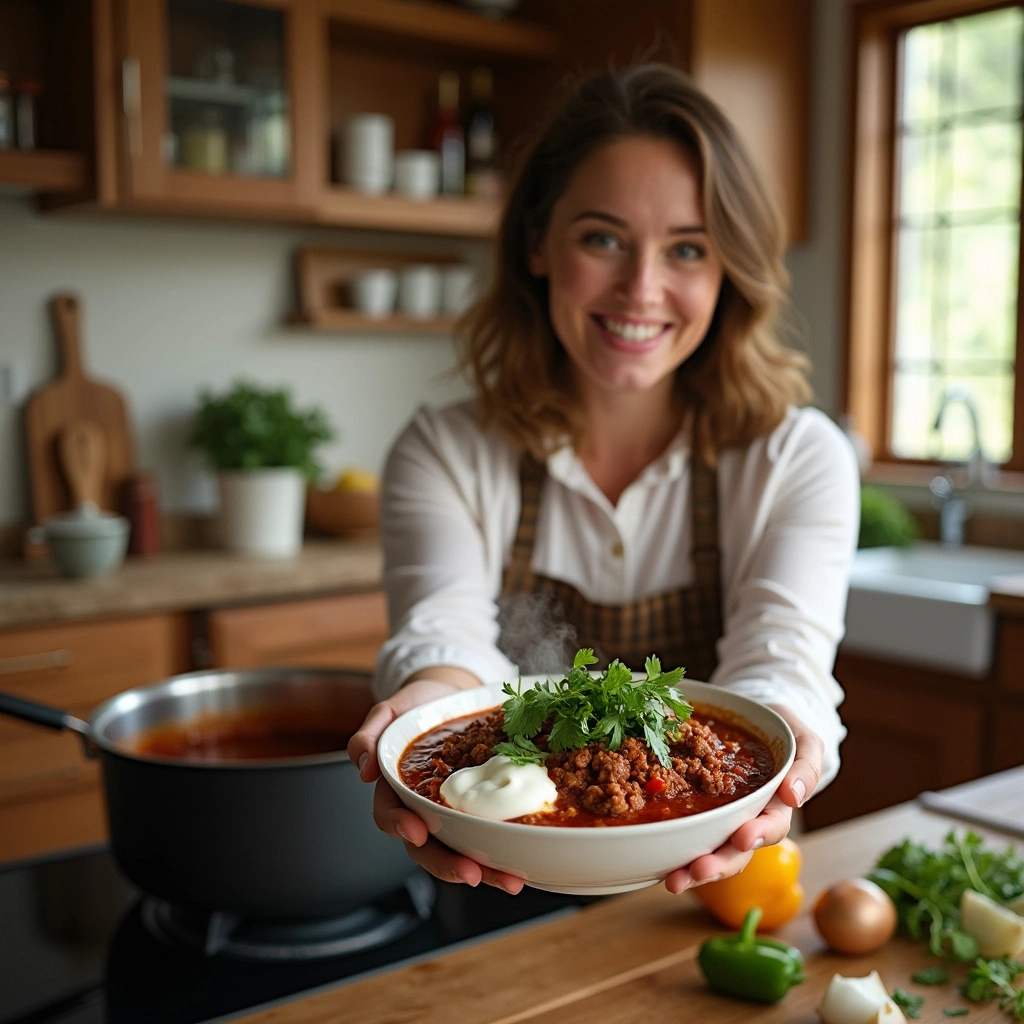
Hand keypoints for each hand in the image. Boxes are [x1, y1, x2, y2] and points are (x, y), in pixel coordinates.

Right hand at [347, 678, 526, 894]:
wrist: (451, 696)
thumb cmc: (418, 705)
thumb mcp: (391, 709)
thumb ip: (370, 732)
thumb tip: (363, 765)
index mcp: (394, 789)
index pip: (390, 815)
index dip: (401, 826)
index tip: (417, 831)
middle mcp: (420, 810)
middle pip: (427, 848)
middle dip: (448, 864)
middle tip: (472, 873)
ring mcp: (450, 814)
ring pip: (461, 851)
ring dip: (484, 871)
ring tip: (511, 880)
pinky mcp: (479, 811)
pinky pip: (487, 836)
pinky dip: (504, 852)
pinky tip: (524, 863)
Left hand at [662, 704, 821, 894]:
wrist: (764, 722)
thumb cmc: (788, 735)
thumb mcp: (805, 742)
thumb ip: (805, 767)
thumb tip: (792, 797)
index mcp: (777, 806)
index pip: (771, 826)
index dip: (758, 834)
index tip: (743, 838)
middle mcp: (749, 820)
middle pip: (737, 851)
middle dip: (718, 864)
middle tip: (697, 870)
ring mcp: (724, 819)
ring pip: (711, 851)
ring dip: (694, 869)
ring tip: (674, 880)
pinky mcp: (701, 811)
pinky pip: (689, 832)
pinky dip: (675, 847)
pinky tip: (657, 861)